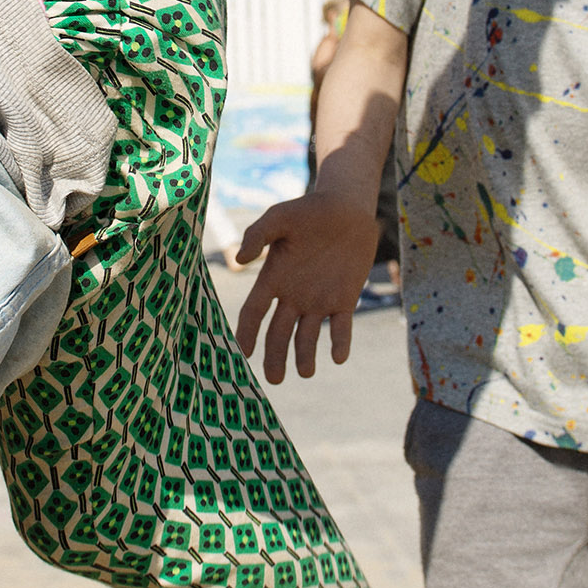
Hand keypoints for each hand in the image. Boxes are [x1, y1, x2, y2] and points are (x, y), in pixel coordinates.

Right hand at [233, 195, 380, 383]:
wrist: (347, 208)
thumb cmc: (309, 210)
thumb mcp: (280, 218)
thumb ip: (259, 235)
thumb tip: (240, 259)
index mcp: (273, 278)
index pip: (254, 312)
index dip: (247, 333)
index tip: (241, 352)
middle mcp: (293, 295)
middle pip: (279, 333)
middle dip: (275, 357)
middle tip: (274, 380)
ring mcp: (319, 300)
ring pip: (308, 336)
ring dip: (305, 356)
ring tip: (305, 372)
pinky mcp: (345, 299)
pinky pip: (341, 327)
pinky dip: (339, 343)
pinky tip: (338, 356)